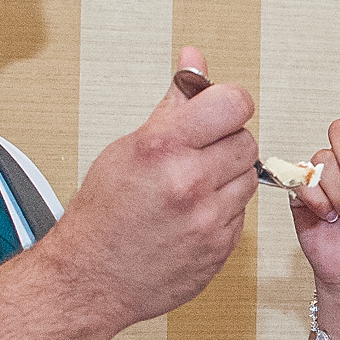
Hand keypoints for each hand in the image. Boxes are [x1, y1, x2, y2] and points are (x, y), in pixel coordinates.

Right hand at [46, 48, 259, 331]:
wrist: (90, 279)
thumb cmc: (103, 213)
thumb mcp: (130, 147)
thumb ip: (174, 102)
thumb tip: (195, 60)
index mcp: (163, 148)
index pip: (234, 103)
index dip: (228, 104)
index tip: (217, 111)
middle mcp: (189, 183)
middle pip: (246, 141)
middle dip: (225, 143)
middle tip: (196, 155)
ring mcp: (208, 219)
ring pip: (248, 177)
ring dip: (227, 177)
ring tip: (190, 188)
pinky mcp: (220, 248)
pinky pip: (241, 213)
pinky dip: (223, 210)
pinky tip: (191, 215)